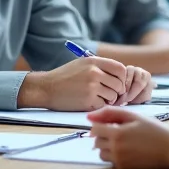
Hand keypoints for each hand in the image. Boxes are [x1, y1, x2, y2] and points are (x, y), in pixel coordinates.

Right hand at [18, 57, 151, 110]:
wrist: (46, 88)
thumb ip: (100, 67)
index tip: (118, 84)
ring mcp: (91, 86)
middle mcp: (94, 72)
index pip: (120, 69)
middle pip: (119, 84)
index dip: (122, 78)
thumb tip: (120, 76)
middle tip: (111, 96)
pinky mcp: (88, 100)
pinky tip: (90, 103)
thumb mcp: (82, 64)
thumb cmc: (64, 77)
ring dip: (108, 100)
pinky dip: (99, 106)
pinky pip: (104, 105)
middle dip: (117, 92)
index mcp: (94, 61)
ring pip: (113, 96)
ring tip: (98, 98)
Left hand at [87, 107, 168, 168]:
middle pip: (96, 142)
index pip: (94, 129)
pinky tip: (128, 150)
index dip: (101, 125)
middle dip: (103, 136)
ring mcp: (119, 160)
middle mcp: (115, 149)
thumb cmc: (155, 130)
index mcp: (116, 133)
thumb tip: (88, 117)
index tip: (112, 124)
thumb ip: (109, 113)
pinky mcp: (124, 168)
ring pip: (101, 153)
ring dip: (107, 147)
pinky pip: (110, 161)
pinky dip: (115, 156)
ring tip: (124, 141)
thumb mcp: (134, 116)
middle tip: (120, 132)